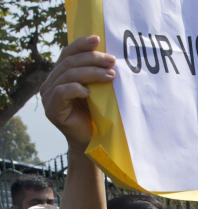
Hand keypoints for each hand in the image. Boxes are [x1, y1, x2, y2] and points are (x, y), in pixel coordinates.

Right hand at [40, 35, 116, 151]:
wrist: (93, 142)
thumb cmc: (98, 116)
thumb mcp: (97, 91)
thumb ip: (95, 75)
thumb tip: (111, 56)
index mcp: (59, 75)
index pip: (68, 54)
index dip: (81, 44)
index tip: (98, 39)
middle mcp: (50, 83)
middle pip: (69, 63)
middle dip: (92, 59)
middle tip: (112, 61)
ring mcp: (48, 96)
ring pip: (68, 75)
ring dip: (91, 73)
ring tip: (111, 76)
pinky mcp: (52, 109)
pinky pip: (62, 92)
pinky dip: (76, 89)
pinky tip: (90, 93)